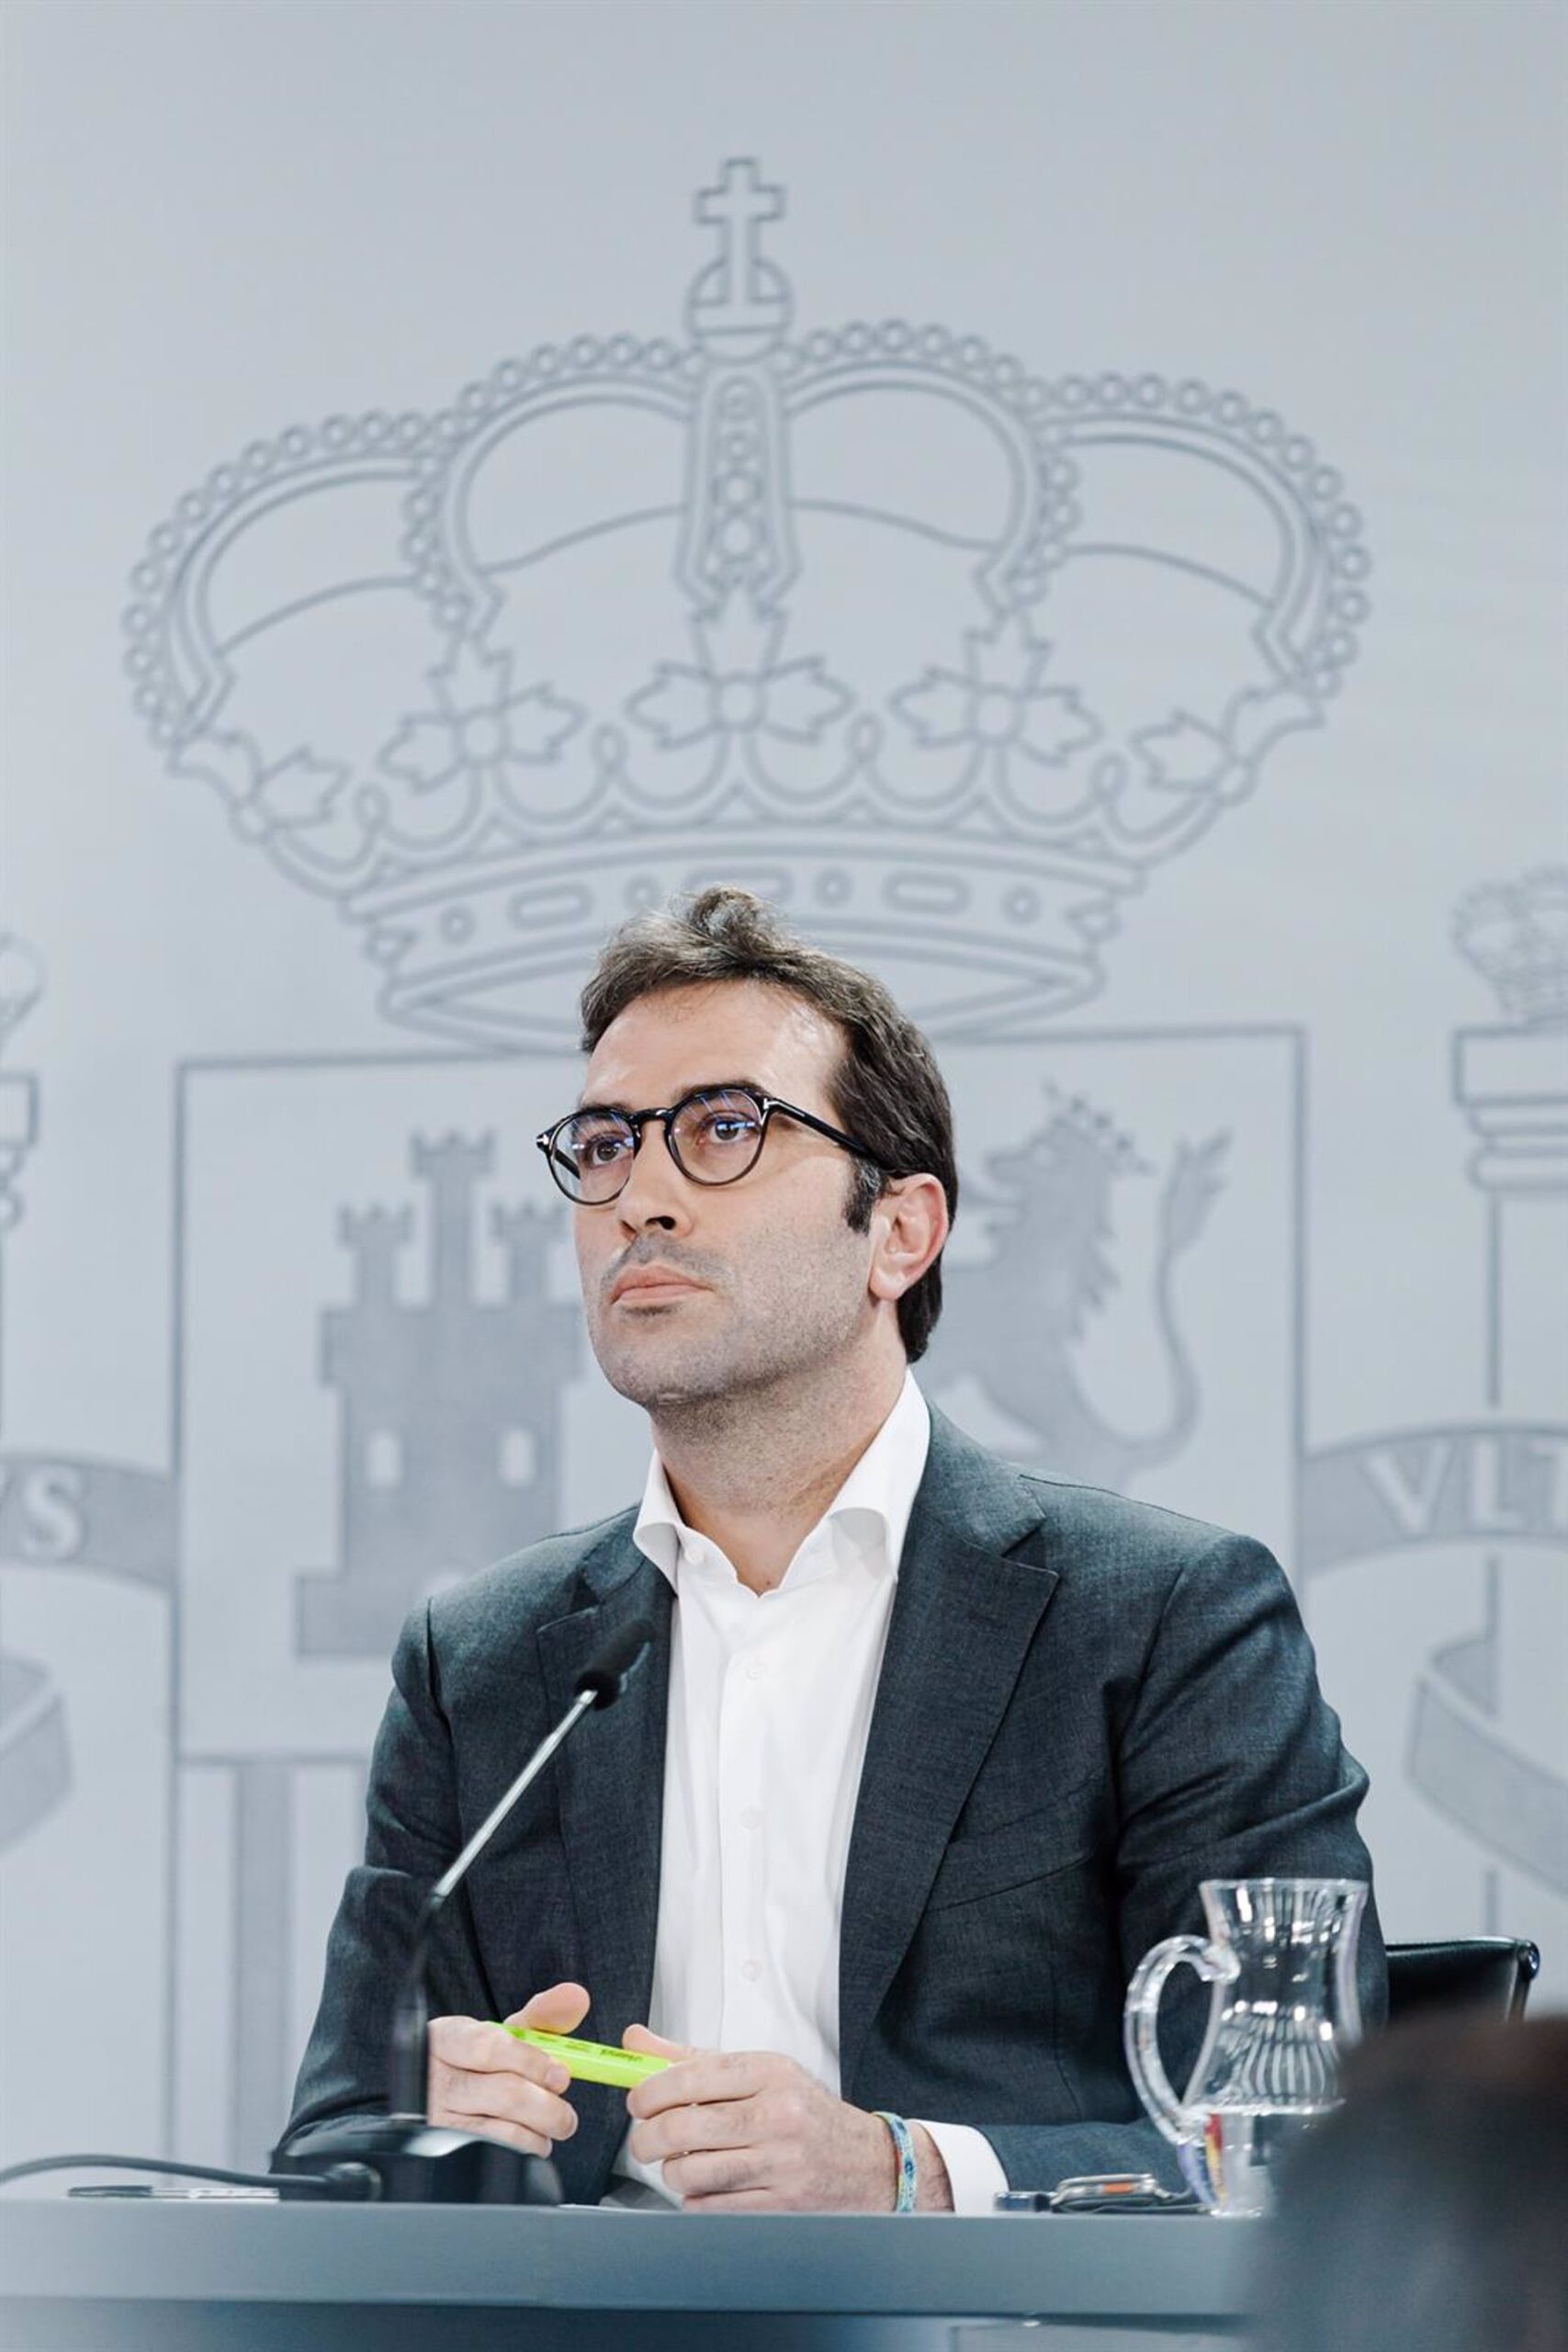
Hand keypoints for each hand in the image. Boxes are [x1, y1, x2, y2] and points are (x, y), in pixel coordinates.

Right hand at [425, 1980, 588, 2158]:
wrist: (432, 2095)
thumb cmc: (472, 2062)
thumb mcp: (499, 2034)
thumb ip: (541, 2015)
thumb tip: (576, 1997)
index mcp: (447, 2039)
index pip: (491, 2048)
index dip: (534, 2063)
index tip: (561, 2074)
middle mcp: (435, 2080)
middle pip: (505, 2094)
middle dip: (548, 2107)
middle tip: (565, 2114)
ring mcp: (435, 2120)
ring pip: (502, 2133)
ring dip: (539, 2135)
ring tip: (548, 2128)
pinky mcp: (442, 2154)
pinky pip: (494, 2157)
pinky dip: (523, 2153)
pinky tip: (527, 2143)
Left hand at [622, 2027, 952, 2211]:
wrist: (869, 2163)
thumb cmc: (804, 2112)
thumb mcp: (759, 2072)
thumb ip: (692, 2058)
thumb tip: (635, 2042)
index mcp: (770, 2071)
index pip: (690, 2075)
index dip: (649, 2091)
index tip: (637, 2101)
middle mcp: (777, 2114)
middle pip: (682, 2128)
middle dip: (646, 2137)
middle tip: (644, 2139)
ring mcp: (779, 2163)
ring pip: (689, 2172)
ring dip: (671, 2172)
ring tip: (680, 2163)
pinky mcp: (778, 2205)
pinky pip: (708, 2207)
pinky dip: (694, 2199)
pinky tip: (705, 2186)